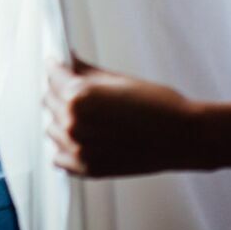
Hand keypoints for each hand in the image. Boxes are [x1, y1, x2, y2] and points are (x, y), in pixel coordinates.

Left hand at [45, 51, 193, 176]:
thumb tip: (68, 60)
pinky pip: (59, 156)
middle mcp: (73, 123)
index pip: (52, 76)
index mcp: (80, 96)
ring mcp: (77, 149)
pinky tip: (88, 138)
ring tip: (91, 116)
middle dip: (61, 92)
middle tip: (80, 89)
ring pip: (52, 129)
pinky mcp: (85, 169)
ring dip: (64, 120)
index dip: (57, 67)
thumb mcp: (120, 80)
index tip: (58, 65)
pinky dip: (68, 147)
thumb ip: (87, 71)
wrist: (182, 137)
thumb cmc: (158, 105)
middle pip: (49, 100)